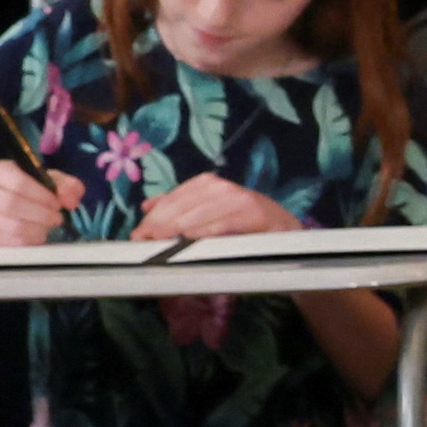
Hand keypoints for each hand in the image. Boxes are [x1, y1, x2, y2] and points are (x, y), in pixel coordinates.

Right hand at [0, 160, 72, 245]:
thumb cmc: (20, 188)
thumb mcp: (42, 178)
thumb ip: (64, 184)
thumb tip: (71, 200)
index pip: (18, 183)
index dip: (42, 196)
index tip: (57, 204)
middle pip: (12, 205)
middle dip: (41, 214)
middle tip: (56, 218)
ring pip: (11, 226)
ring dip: (37, 229)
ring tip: (49, 226)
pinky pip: (10, 241)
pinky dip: (29, 240)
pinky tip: (38, 235)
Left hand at [132, 173, 303, 240]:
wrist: (288, 232)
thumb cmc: (245, 226)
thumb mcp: (211, 214)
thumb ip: (182, 207)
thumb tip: (147, 205)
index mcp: (210, 184)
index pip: (175, 197)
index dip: (154, 215)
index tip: (138, 233)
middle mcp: (223, 187)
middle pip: (184, 204)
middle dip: (160, 223)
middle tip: (143, 241)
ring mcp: (241, 199)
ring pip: (201, 212)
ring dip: (177, 228)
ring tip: (159, 241)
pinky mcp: (256, 214)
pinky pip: (226, 222)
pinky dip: (206, 230)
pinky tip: (190, 239)